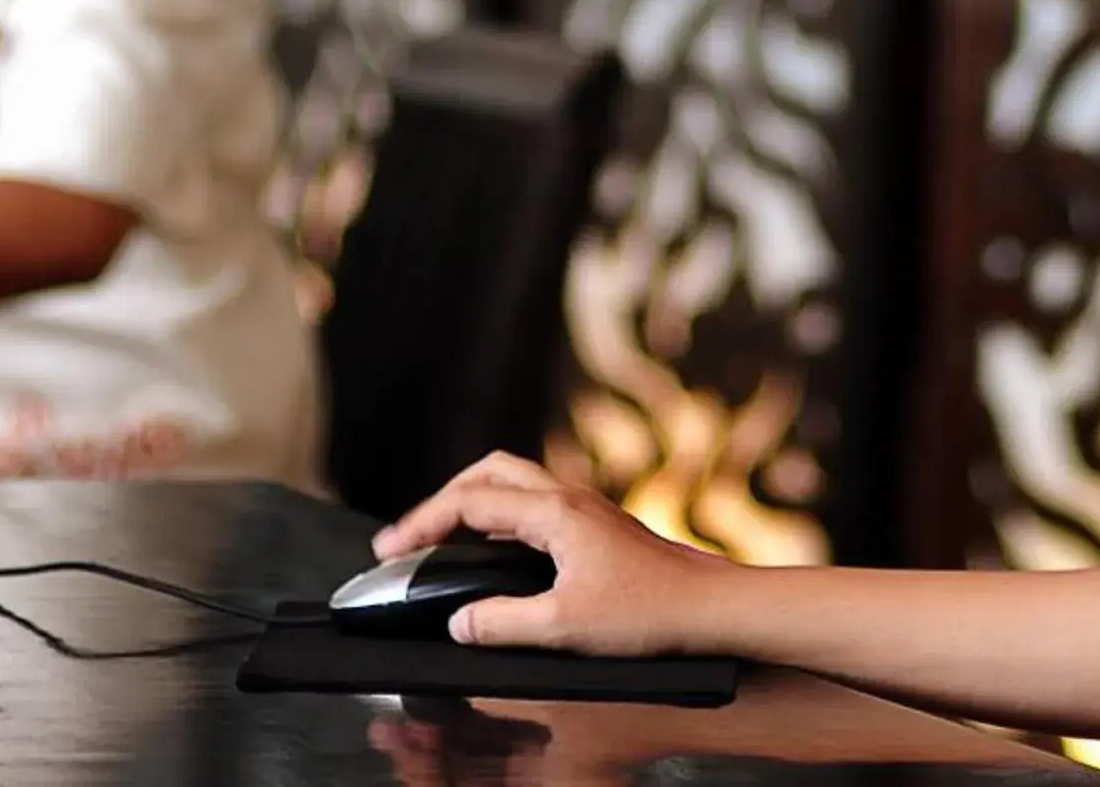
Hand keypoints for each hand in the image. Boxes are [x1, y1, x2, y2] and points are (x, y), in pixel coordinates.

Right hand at [374, 451, 719, 652]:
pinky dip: (500, 519)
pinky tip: (493, 552)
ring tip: (441, 540)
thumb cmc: (650, 612)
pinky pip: (533, 506)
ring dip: (472, 503)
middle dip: (442, 498)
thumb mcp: (564, 627)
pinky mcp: (595, 527)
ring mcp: (585, 510)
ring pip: (514, 485)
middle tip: (410, 536)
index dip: (421, 523)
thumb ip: (502, 624)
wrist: (710, 608)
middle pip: (490, 473)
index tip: (389, 549)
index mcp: (555, 513)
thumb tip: (459, 623)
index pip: (470, 501)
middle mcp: (569, 500)